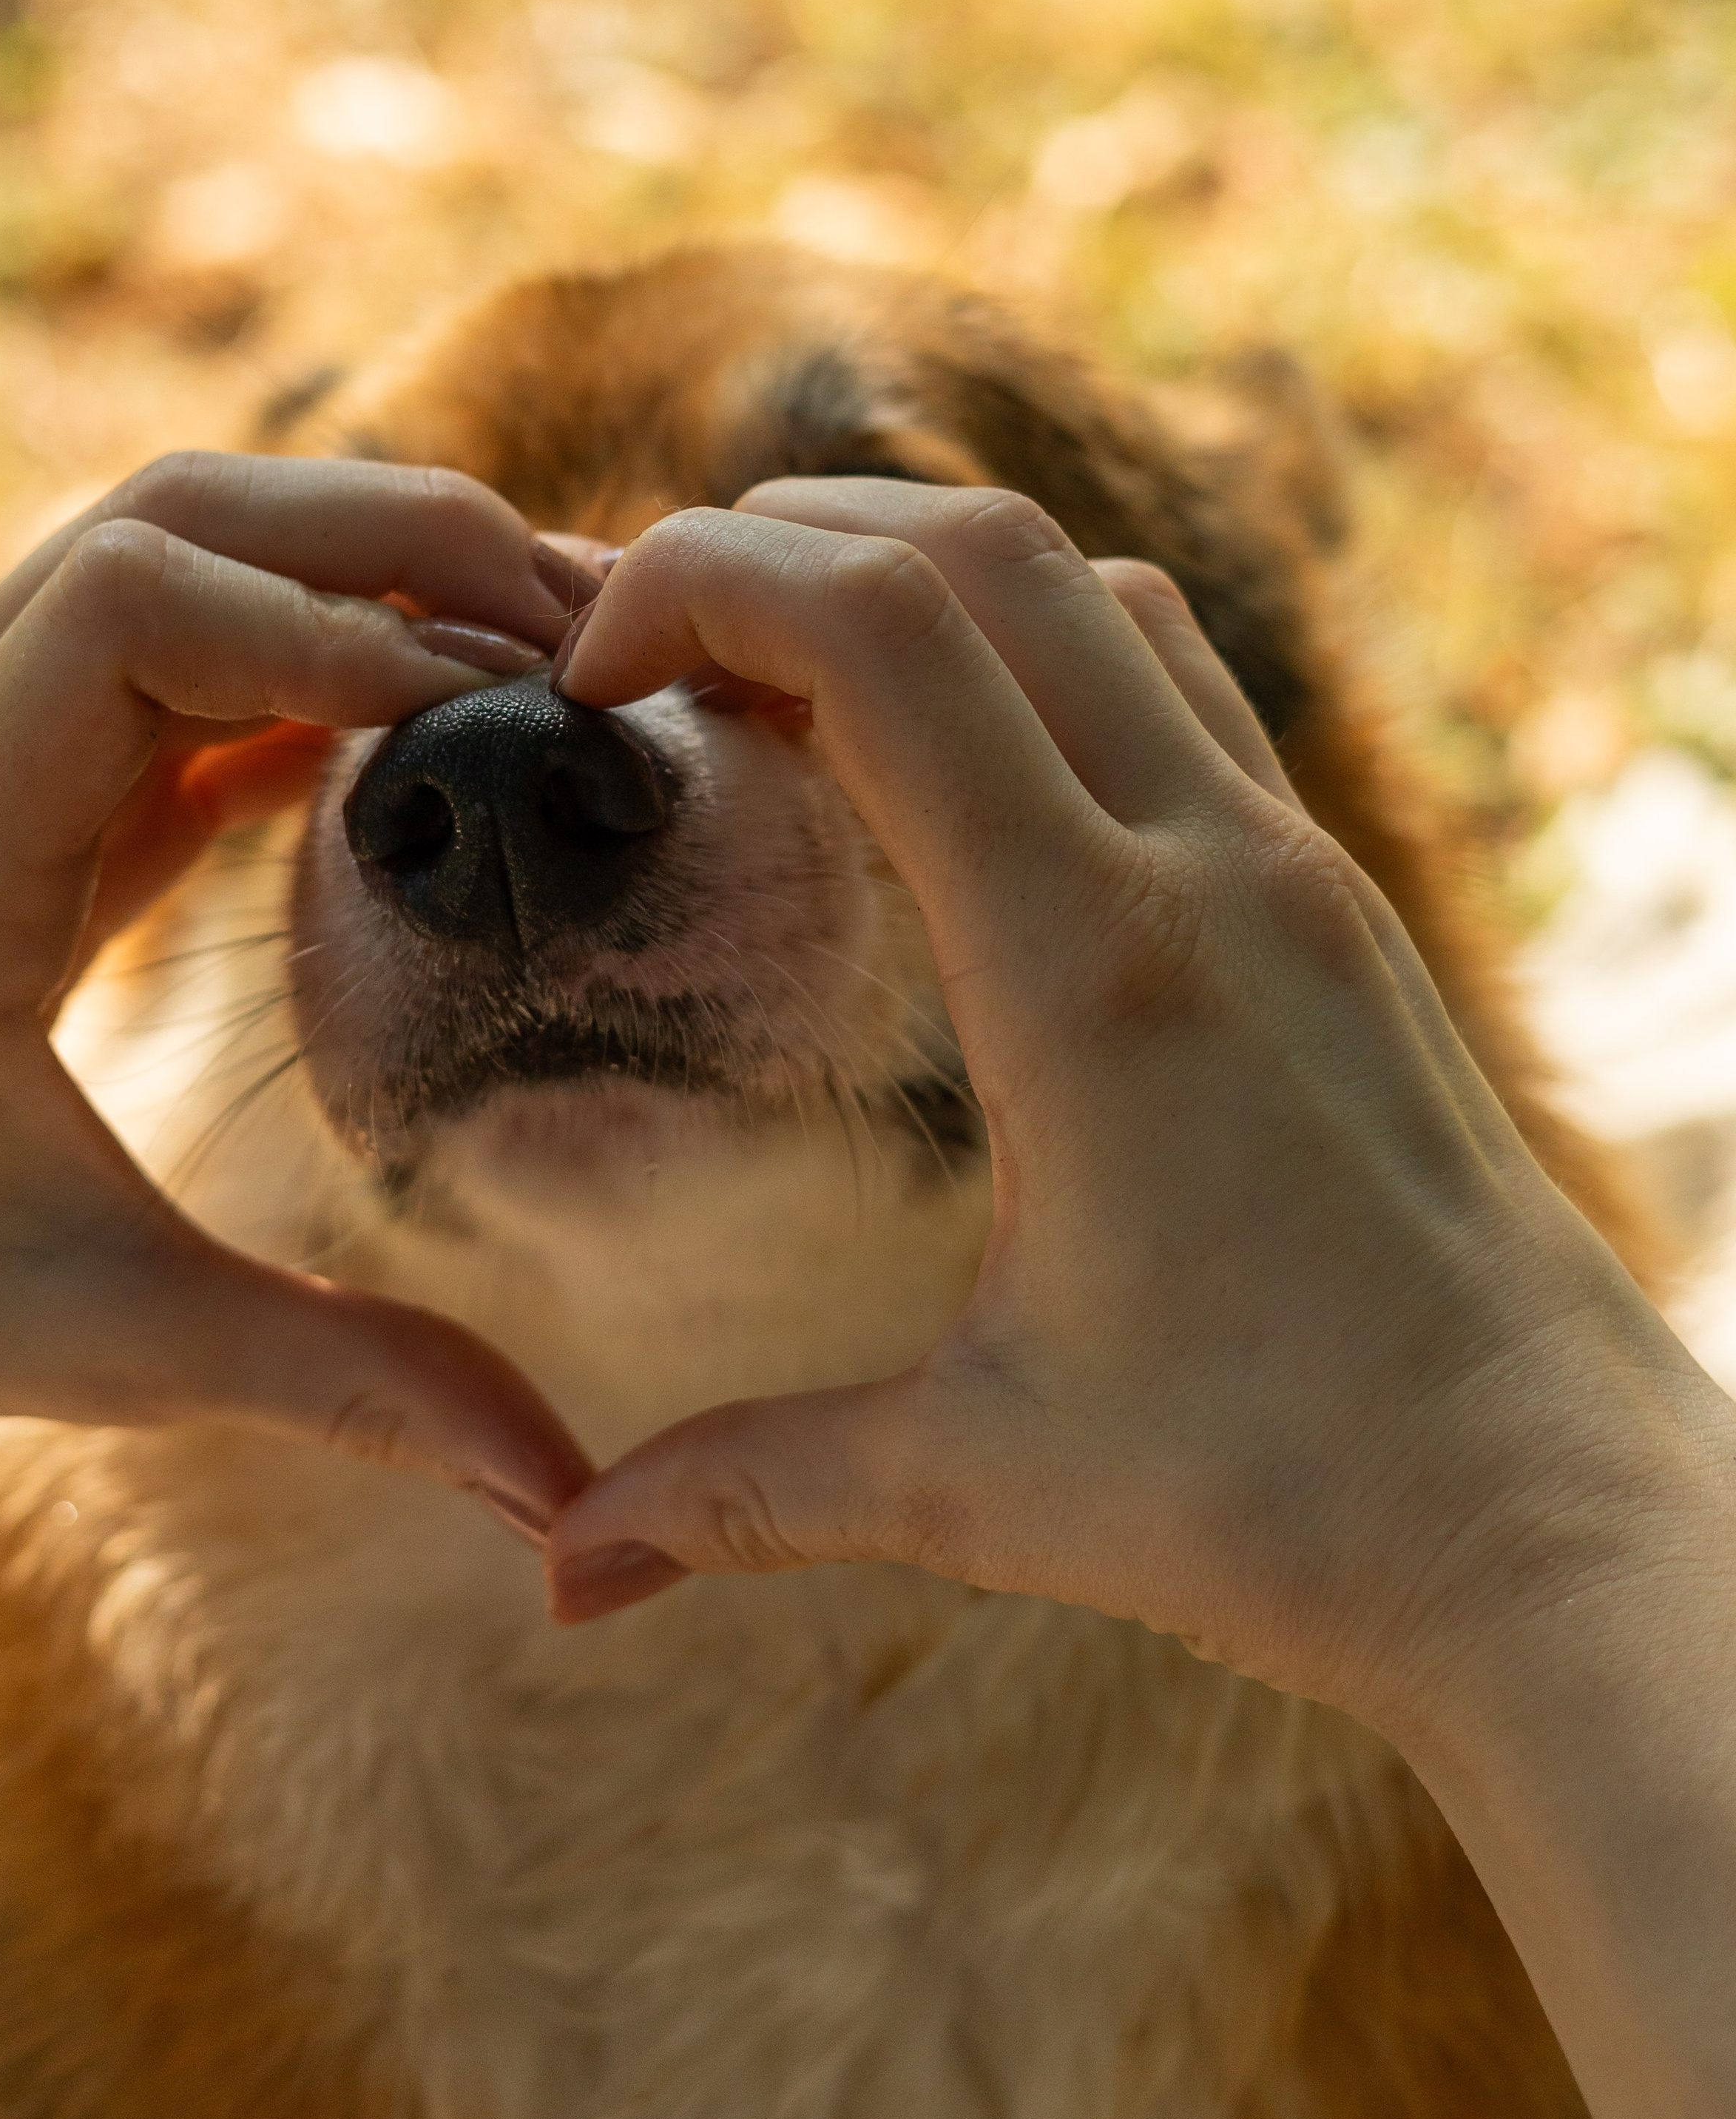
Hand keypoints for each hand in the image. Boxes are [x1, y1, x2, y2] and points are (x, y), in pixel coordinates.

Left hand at [0, 451, 597, 1529]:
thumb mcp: (112, 1343)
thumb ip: (350, 1389)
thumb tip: (565, 1497)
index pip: (134, 606)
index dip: (340, 619)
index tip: (499, 713)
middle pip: (163, 521)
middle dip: (389, 542)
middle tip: (575, 625)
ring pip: (153, 550)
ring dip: (346, 574)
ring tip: (519, 654)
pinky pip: (144, 648)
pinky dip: (291, 651)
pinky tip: (415, 724)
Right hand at [542, 481, 1719, 1728]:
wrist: (1551, 1524)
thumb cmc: (1286, 1502)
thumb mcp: (980, 1487)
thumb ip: (748, 1491)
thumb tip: (567, 1574)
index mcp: (1090, 965)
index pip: (882, 632)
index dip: (702, 584)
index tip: (591, 678)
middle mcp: (1210, 872)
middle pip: (983, 552)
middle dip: (787, 544)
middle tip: (655, 662)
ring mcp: (1298, 877)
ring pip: (1102, 597)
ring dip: (929, 587)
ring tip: (790, 701)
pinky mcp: (1344, 918)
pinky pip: (1185, 698)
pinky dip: (1045, 665)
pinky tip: (967, 792)